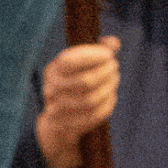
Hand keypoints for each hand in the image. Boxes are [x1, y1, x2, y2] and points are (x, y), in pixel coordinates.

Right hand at [36, 37, 121, 167]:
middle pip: (86, 81)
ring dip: (109, 88)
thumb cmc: (74, 83)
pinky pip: (95, 115)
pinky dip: (108, 104)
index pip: (70, 61)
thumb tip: (113, 42)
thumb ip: (99, 50)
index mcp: (53, 70)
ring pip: (91, 99)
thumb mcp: (81, 64)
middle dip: (106, 72)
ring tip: (114, 79)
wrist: (58, 120)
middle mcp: (52, 89)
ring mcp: (58, 109)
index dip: (93, 55)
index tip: (109, 54)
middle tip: (115, 67)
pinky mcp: (69, 125)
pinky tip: (111, 96)